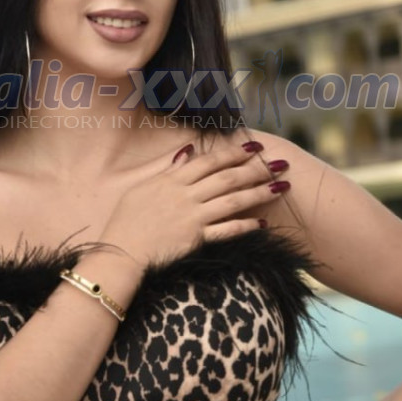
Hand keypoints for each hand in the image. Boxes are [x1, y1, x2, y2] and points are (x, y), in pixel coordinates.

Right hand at [97, 138, 288, 269]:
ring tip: (280, 187)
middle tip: (278, 164)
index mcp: (172, 180)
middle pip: (227, 178)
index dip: (233, 153)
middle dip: (255, 169)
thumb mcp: (142, 187)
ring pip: (232, 201)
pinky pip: (227, 231)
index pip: (209, 161)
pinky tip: (263, 223)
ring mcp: (193, 217)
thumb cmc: (126, 220)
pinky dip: (245, 226)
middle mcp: (186, 196)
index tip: (254, 147)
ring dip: (258, 193)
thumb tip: (188, 152)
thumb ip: (167, 170)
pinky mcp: (196, 239)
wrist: (121, 253)